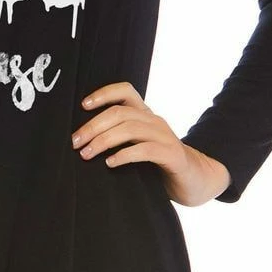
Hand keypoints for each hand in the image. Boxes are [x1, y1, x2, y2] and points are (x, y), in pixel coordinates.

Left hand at [72, 80, 231, 205]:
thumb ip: (119, 137)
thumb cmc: (159, 164)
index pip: (125, 91)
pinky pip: (145, 150)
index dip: (104, 93)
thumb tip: (82, 140)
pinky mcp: (172, 155)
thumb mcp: (138, 145)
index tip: (83, 105)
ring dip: (103, 141)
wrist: (195, 180)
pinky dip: (124, 155)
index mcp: (145, 115)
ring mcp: (165, 137)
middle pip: (120, 113)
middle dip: (93, 126)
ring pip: (130, 129)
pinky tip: (110, 163)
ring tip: (86, 153)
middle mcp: (155, 121)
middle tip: (75, 142)